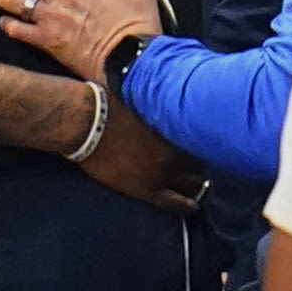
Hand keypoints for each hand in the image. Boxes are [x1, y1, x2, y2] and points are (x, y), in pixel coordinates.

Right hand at [78, 100, 203, 215]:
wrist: (85, 125)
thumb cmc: (108, 103)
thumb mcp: (139, 94)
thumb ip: (157, 98)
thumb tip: (164, 83)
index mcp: (173, 125)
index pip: (202, 137)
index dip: (205, 140)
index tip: (206, 141)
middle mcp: (173, 150)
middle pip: (200, 162)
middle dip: (203, 162)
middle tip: (206, 165)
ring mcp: (160, 172)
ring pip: (190, 184)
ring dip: (196, 184)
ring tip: (200, 185)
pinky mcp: (145, 189)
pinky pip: (173, 202)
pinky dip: (186, 205)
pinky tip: (193, 207)